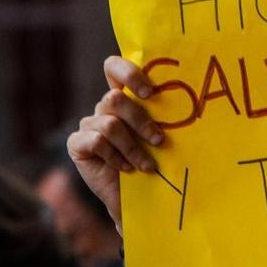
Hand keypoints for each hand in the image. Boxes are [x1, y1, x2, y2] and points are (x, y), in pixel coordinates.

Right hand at [65, 55, 166, 234]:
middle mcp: (103, 108)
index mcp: (124, 98)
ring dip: (132, 147)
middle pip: (114, 98)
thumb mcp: (159, 136)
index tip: (150, 93)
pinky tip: (126, 169)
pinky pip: (96, 142)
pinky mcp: (77, 145)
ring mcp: (88, 125)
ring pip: (110, 123)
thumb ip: (161, 116)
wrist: (139, 199)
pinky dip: (115, 157)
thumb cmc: (155, 162)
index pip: (114, 68)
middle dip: (140, 120)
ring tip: (146, 165)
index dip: (128, 73)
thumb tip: (189, 100)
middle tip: (159, 140)